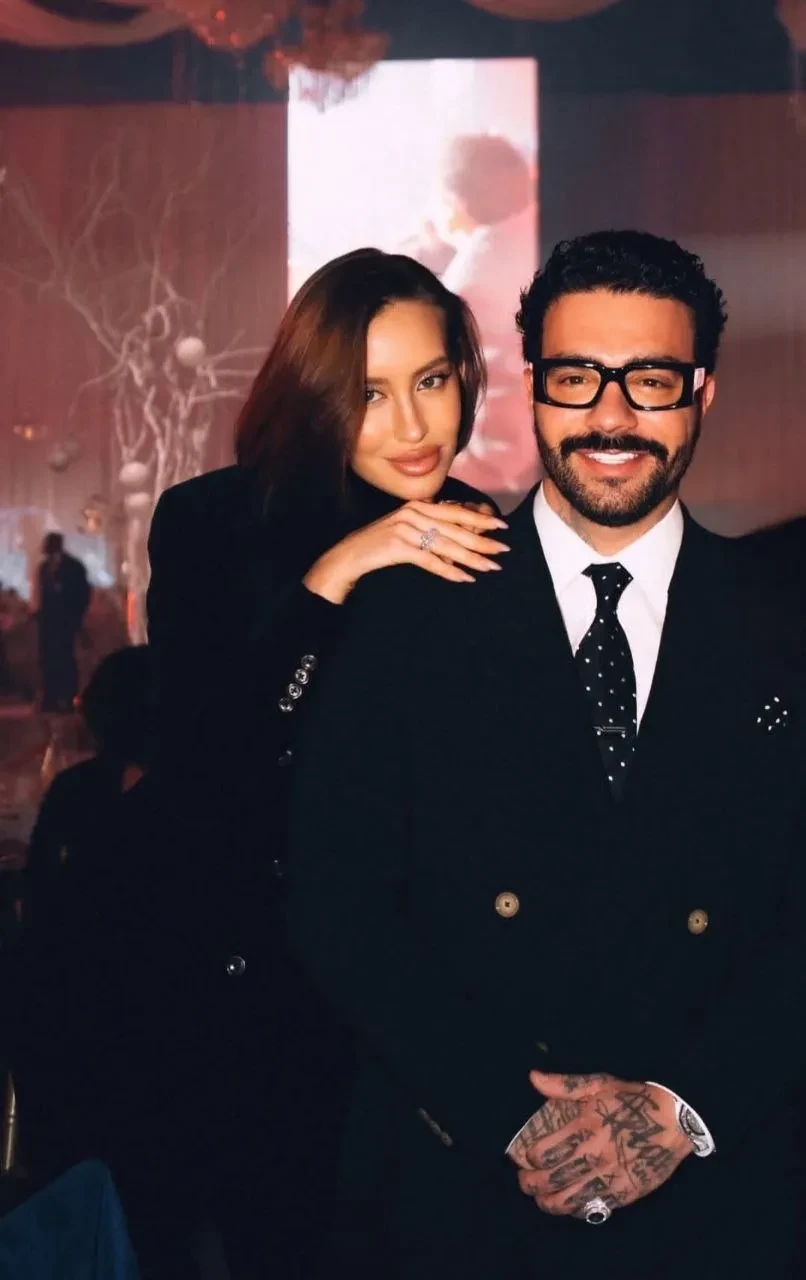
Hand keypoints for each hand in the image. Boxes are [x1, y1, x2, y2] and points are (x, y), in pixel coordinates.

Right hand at [303, 501, 508, 604]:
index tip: (501, 525)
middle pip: (456, 528)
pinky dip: (448, 571)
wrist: (350, 555)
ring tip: (489, 567)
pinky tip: (464, 578)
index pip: (456, 511)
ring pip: (446, 545)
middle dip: (482, 541)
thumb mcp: (409, 529)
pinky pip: (430, 560)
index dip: (480, 518)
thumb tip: (466, 537)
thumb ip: (434, 528)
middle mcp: (414, 513)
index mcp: (419, 505)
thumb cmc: (383, 543)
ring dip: (471, 558)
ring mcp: (405, 529)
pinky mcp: (398, 546)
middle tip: (503, 550)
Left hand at [508, 1071, 692, 1219]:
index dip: (528, 1158)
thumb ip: (563, 1085)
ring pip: (569, 1199)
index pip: (544, 1152)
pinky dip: (576, 1209)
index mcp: (585, 1126)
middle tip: (524, 1181)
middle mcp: (594, 1154)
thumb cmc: (633, 1099)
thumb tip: (532, 1077)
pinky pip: (594, 1208)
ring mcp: (610, 1177)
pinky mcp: (625, 1193)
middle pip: (552, 1179)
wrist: (675, 1120)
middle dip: (531, 1183)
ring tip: (540, 1198)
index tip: (523, 1158)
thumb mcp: (599, 1084)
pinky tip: (568, 1206)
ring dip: (548, 1202)